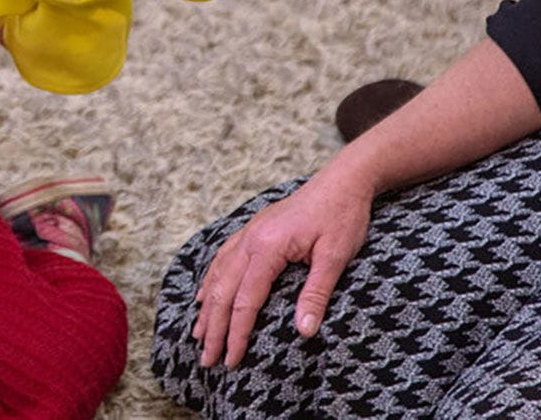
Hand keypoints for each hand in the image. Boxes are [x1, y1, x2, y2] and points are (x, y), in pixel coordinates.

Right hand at [192, 166, 371, 367]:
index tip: (231, 360)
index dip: (237, 333)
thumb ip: (316, 293)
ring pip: (218, 274)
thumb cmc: (342, 216)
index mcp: (268, 247)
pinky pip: (223, 258)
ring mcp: (249, 232)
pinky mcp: (254, 229)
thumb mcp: (336, 256)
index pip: (246, 300)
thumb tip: (304, 332)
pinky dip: (210, 279)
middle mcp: (251, 239)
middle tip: (207, 360)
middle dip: (214, 327)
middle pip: (224, 291)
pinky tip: (205, 293)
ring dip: (207, 307)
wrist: (342, 180)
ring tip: (198, 334)